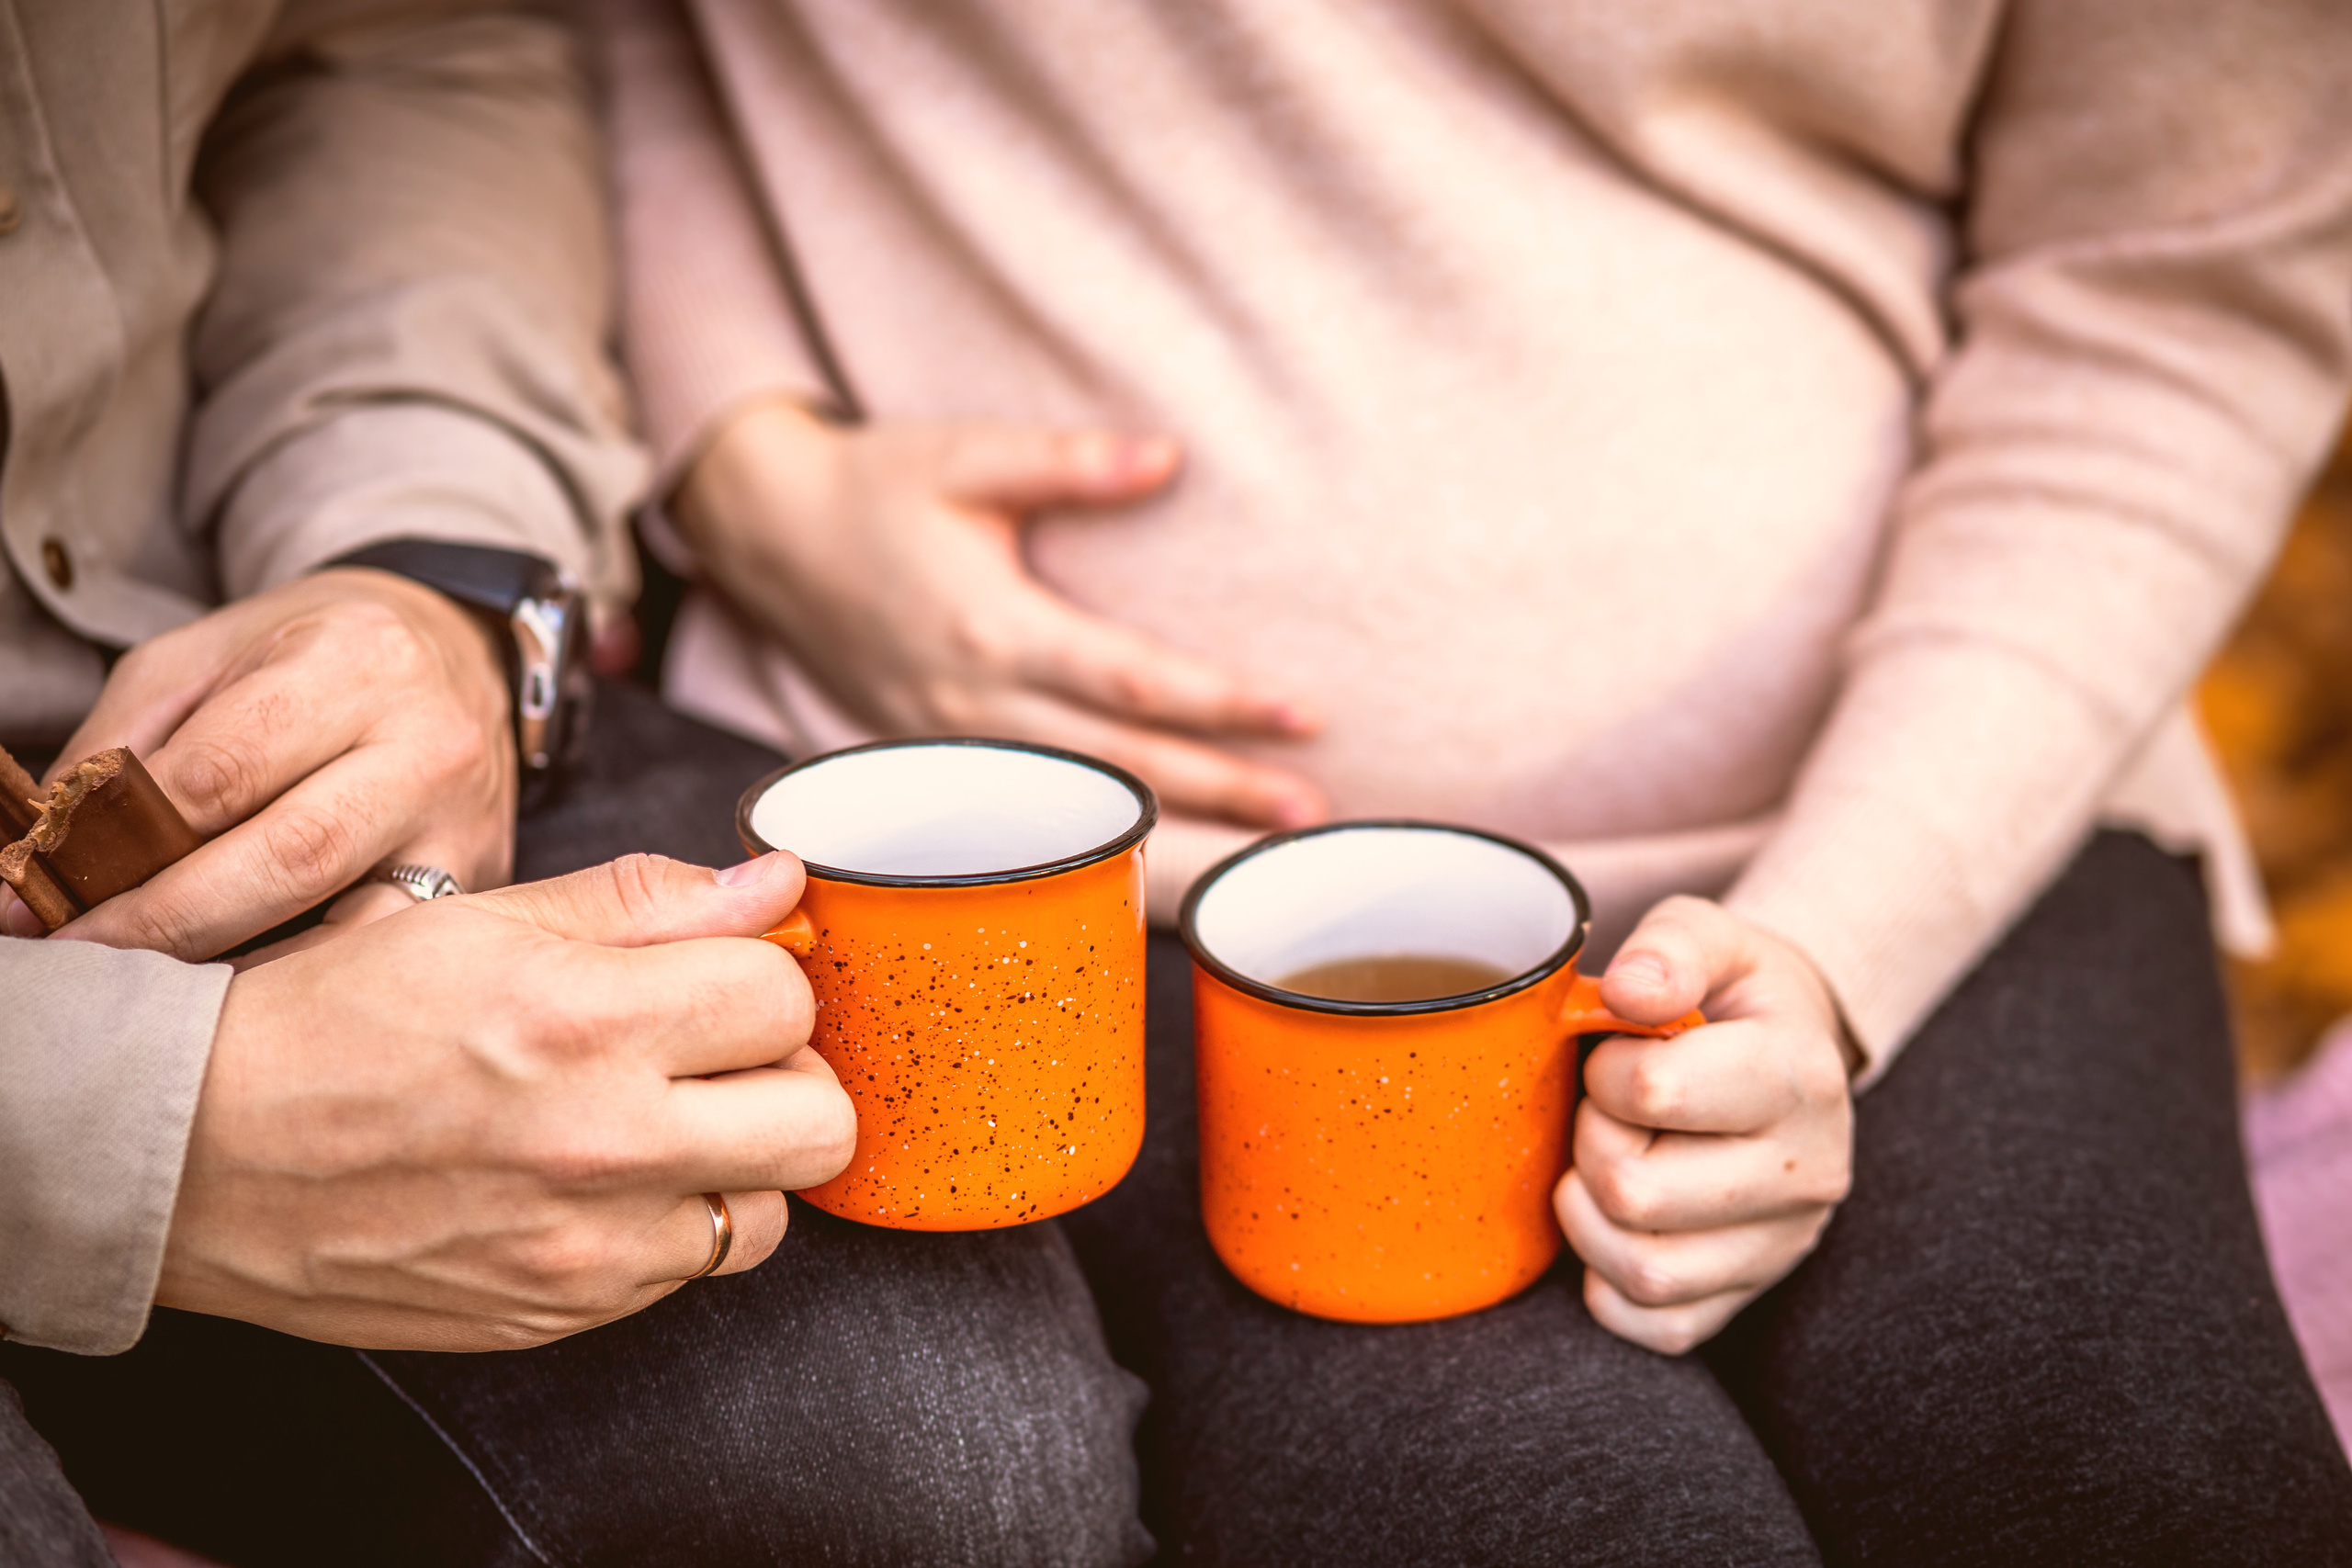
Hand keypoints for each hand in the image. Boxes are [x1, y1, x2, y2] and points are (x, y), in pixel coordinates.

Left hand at [3, 568, 513, 957]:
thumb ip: (127, 736)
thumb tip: (49, 848)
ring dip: (238, 974)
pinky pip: (382, 957)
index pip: (224, 769)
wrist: (460, 653)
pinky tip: (243, 999)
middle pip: (289, 857)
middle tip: (81, 959)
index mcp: (355, 663)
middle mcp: (429, 744)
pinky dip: (305, 985)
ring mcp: (463, 825)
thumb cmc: (316, 653)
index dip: (117, 841)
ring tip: (155, 994)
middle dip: (166, 921)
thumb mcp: (209, 654)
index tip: (35, 894)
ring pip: (350, 931)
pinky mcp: (478, 884)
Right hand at [158, 851, 856, 1350]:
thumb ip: (648, 902)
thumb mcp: (481, 918)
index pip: (787, 1000)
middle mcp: (602, 1145)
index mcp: (585, 1021)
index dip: (764, 976)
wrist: (192, 1151)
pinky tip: (599, 1178)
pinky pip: (685, 1272)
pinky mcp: (557, 1315)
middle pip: (821, 1124)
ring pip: (770, 1214)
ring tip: (660, 1119)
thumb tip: (778, 881)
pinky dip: (667, 1223)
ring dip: (739, 1161)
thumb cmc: (329, 1017)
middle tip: (723, 1052)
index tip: (719, 974)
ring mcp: (585, 1248)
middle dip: (789, 1075)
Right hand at [674, 399, 1326, 828]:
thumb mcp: (964, 457)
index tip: (1306, 717)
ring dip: (1175, 841)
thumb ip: (1066, 463)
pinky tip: (1163, 870)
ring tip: (1266, 858)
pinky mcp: (940, 772)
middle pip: (1120, 769)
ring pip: (1079, 816)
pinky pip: (1032, 829)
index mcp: (993, 631)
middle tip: (1311, 814)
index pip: (1130, 683)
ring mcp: (955, 752)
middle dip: (1222, 795)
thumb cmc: (876, 490)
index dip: (1221, 705)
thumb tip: (1168, 457)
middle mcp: (977, 709)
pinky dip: (1099, 856)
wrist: (769, 540)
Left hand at [1554, 897, 1856, 1354]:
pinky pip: (1661, 1326)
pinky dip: (1611, 1285)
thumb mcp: (1709, 937)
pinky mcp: (1755, 1292)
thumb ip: (1670, 948)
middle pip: (1636, 1195)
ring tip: (1604, 1165)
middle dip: (1591, 1144)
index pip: (1654, 1091)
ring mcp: (1785, 1243)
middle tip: (1605, 1113)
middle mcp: (1809, 1171)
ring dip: (1588, 1219)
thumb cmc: (1734, 993)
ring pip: (1645, 1272)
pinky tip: (1616, 1225)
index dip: (1604, 1070)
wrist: (1791, 1051)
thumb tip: (1629, 991)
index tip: (1617, 1054)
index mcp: (1799, 1076)